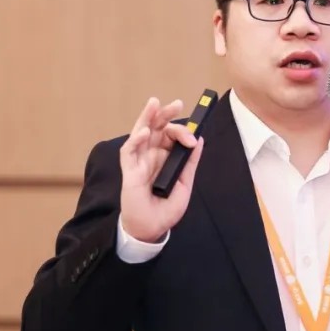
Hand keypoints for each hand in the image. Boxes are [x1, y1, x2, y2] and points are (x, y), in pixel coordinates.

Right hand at [119, 97, 204, 242]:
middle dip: (166, 114)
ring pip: (141, 132)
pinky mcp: (129, 170)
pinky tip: (145, 132)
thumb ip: (190, 163)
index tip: (193, 138)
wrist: (152, 228)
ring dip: (147, 117)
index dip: (183, 131)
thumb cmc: (166, 207)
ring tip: (154, 103)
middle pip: (157, 127)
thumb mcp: (185, 184)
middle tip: (177, 104)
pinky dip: (136, 140)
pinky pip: (129, 151)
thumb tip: (200, 140)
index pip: (172, 134)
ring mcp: (140, 160)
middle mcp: (152, 154)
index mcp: (166, 156)